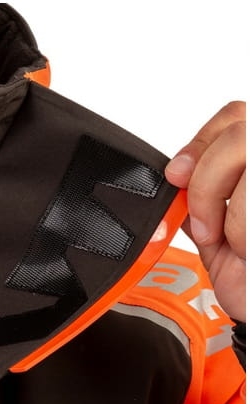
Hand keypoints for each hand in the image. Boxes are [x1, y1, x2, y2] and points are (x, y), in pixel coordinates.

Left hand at [165, 101, 245, 321]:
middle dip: (207, 183)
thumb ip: (201, 190)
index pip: (236, 116)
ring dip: (227, 212)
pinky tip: (249, 250)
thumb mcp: (215, 224)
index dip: (201, 141)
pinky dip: (242, 231)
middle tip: (204, 224)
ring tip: (234, 243)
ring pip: (247, 163)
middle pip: (240, 136)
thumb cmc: (246, 272)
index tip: (177, 175)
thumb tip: (176, 170)